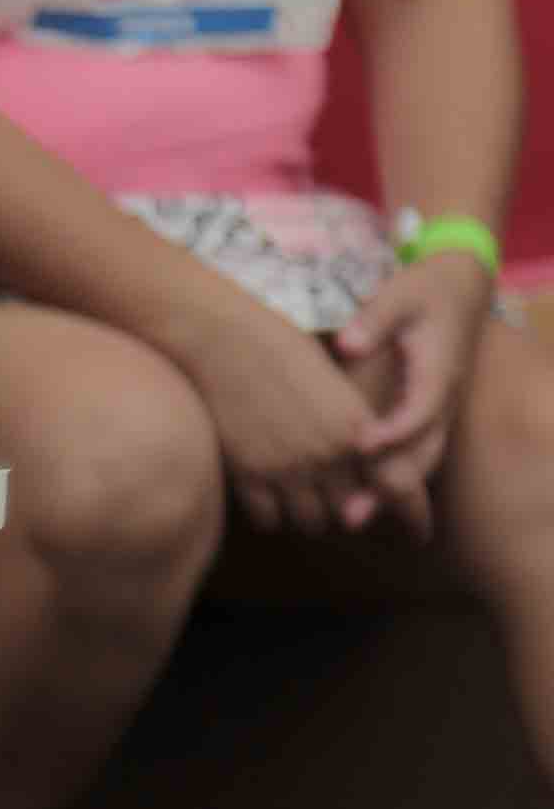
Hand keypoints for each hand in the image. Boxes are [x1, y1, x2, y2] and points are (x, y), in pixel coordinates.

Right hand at [175, 275, 423, 541]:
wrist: (222, 338)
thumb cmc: (280, 347)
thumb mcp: (332, 383)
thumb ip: (352, 426)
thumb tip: (361, 458)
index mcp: (356, 427)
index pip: (399, 487)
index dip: (414, 516)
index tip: (419, 536)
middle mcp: (327, 454)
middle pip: (353, 511)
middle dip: (352, 511)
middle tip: (346, 508)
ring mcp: (286, 467)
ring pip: (313, 523)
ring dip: (312, 514)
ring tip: (305, 499)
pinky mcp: (249, 474)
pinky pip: (270, 520)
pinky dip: (275, 515)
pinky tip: (271, 498)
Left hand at [325, 250, 487, 521]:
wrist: (461, 288)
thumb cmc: (426, 291)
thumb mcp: (400, 295)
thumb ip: (374, 320)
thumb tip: (347, 345)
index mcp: (438, 372)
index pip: (420, 411)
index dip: (393, 431)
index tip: (360, 446)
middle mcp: (444, 400)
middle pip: (423, 452)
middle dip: (390, 486)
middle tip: (350, 514)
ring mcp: (440, 411)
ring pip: (422, 460)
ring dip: (391, 492)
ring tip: (351, 519)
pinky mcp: (429, 414)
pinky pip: (416, 453)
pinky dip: (394, 478)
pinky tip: (362, 497)